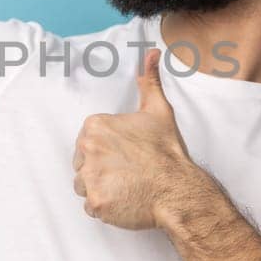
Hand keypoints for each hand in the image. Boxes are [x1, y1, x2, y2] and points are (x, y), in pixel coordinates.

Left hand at [73, 48, 203, 229]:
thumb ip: (149, 82)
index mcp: (95, 126)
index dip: (107, 151)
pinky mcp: (95, 201)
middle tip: (127, 172)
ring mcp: (90, 177)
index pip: (87, 142)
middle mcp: (88, 149)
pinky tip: (124, 200)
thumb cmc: (167, 152)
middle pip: (82, 163)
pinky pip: (90, 206)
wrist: (178, 188)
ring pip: (83, 185)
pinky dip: (105, 207)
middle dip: (101, 169)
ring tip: (126, 186)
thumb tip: (151, 54)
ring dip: (101, 188)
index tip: (125, 155)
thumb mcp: (158, 111)